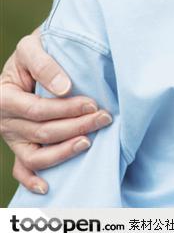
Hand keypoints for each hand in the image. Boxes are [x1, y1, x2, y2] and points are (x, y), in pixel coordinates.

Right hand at [1, 30, 110, 193]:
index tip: (93, 104)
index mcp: (5, 97)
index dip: (67, 110)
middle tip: (104, 118)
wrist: (33, 56)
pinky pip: (22, 169)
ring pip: (36, 156)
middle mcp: (5, 121)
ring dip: (64, 152)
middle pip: (43, 132)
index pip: (38, 110)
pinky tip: (49, 186)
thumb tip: (64, 88)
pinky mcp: (20, 146)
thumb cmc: (36, 50)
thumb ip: (44, 64)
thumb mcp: (32, 46)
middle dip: (77, 127)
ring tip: (89, 143)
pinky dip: (32, 181)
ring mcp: (13, 137)